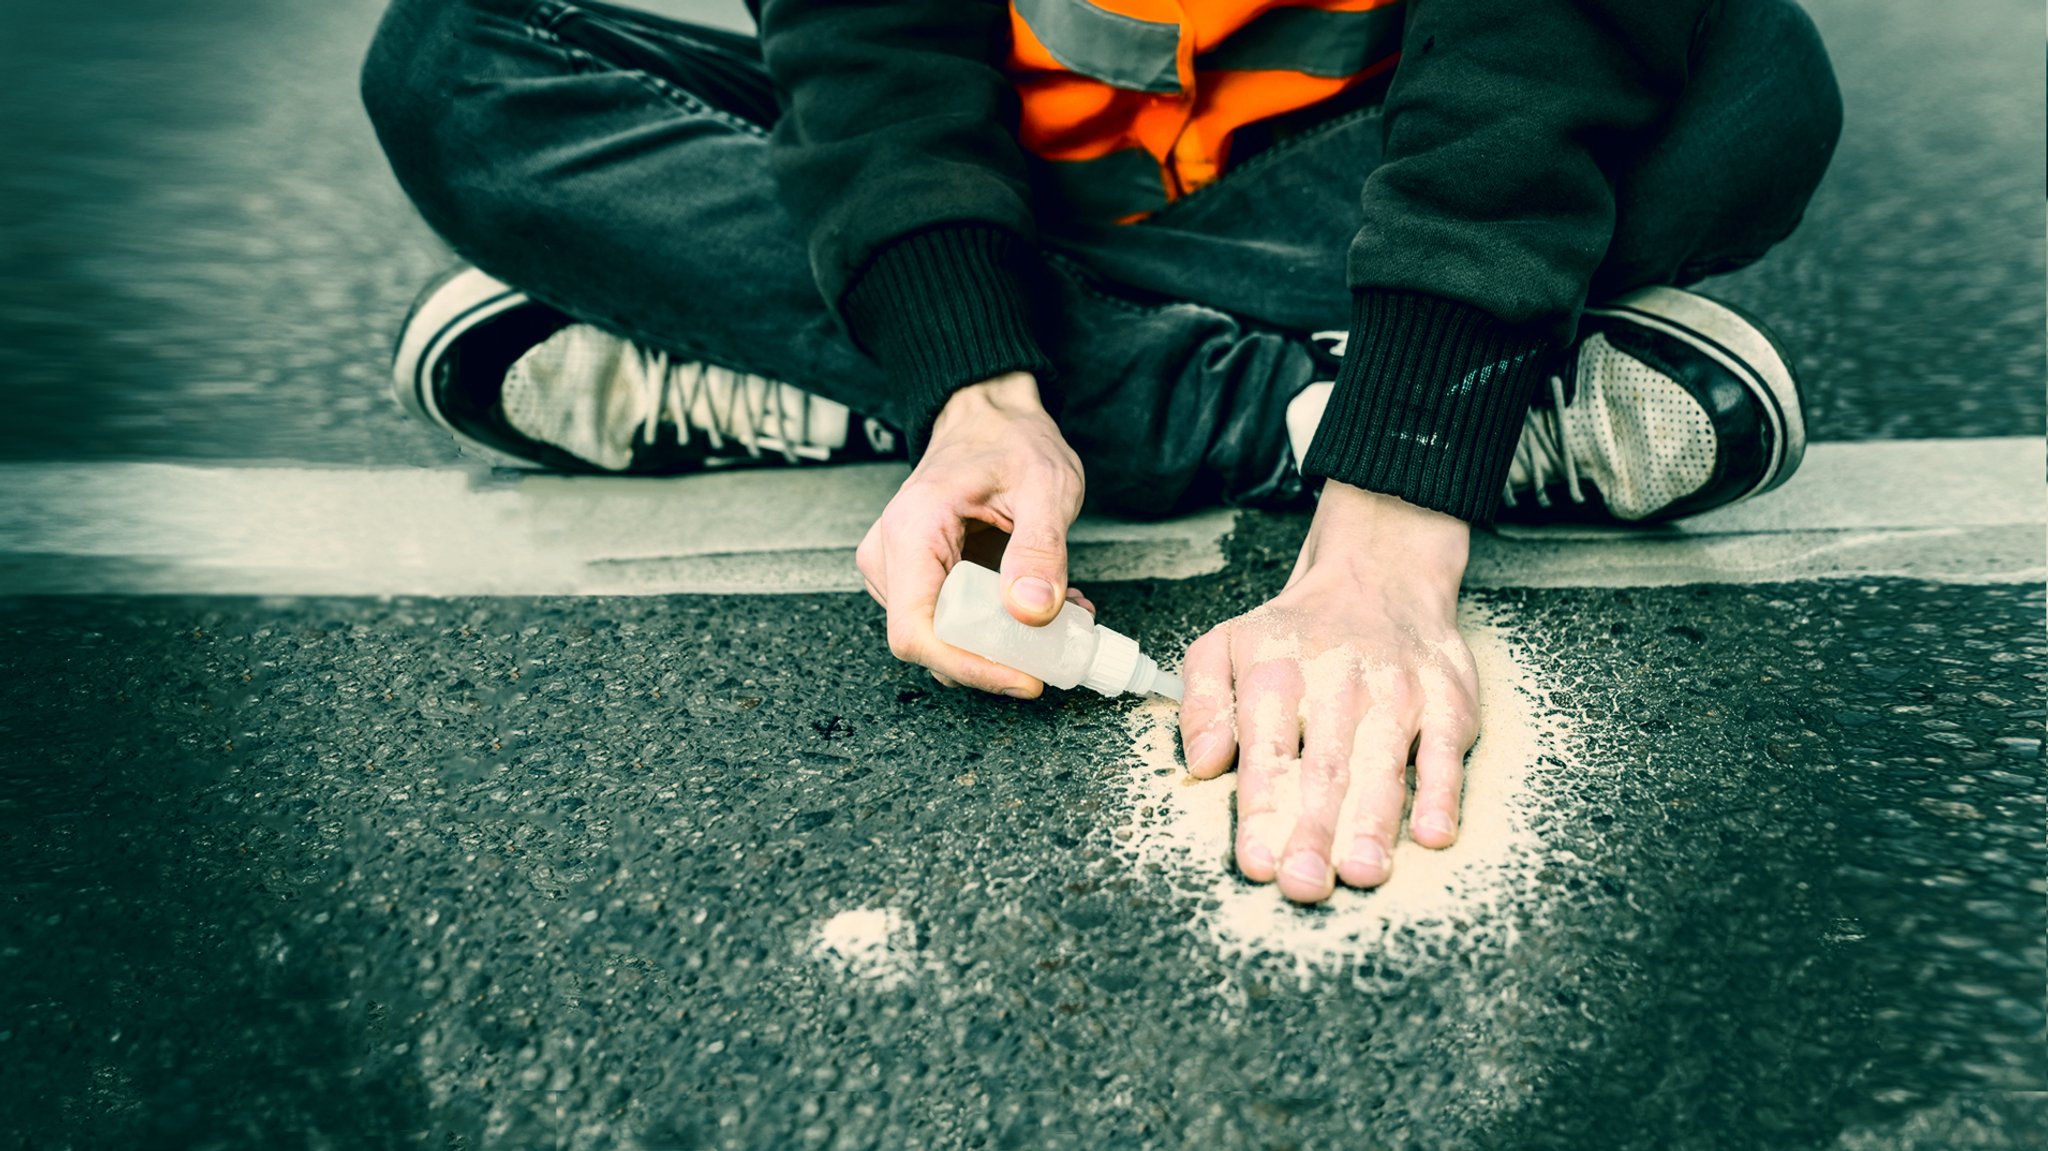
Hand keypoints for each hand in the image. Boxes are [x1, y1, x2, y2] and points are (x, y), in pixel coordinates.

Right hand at [856, 372, 1088, 696]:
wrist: (988, 416)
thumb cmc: (1011, 440)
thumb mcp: (1045, 486)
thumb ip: (1040, 550)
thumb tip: (1031, 612)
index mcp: (912, 531)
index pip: (917, 631)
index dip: (969, 668)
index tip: (1024, 677)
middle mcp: (889, 555)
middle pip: (930, 643)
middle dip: (997, 657)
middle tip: (1060, 645)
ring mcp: (896, 569)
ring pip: (942, 639)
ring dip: (1003, 643)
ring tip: (1060, 617)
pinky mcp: (915, 578)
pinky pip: (951, 622)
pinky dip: (997, 627)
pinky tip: (1037, 606)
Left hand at [1177, 483, 1479, 903]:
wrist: (1380, 573)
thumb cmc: (1294, 631)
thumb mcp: (1225, 646)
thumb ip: (1203, 704)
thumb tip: (1201, 763)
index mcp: (1275, 672)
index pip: (1266, 753)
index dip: (1261, 812)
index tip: (1257, 863)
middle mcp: (1337, 681)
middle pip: (1323, 767)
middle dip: (1313, 830)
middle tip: (1303, 884)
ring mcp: (1397, 690)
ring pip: (1383, 764)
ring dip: (1372, 822)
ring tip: (1361, 872)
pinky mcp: (1447, 698)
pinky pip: (1446, 750)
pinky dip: (1441, 792)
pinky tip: (1432, 834)